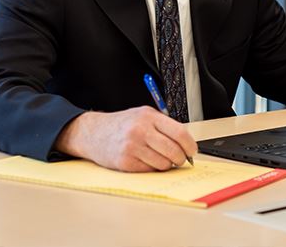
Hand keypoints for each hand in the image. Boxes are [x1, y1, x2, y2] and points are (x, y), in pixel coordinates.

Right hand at [54, 106, 197, 171]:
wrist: (94, 133)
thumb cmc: (122, 125)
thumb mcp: (143, 116)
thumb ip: (163, 126)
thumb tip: (185, 144)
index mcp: (149, 116)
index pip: (180, 132)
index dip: (190, 145)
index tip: (192, 151)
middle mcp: (141, 130)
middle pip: (174, 150)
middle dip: (180, 158)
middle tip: (179, 159)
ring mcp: (132, 146)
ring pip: (164, 163)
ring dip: (166, 164)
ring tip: (158, 158)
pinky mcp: (125, 162)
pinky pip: (150, 170)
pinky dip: (151, 168)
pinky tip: (144, 160)